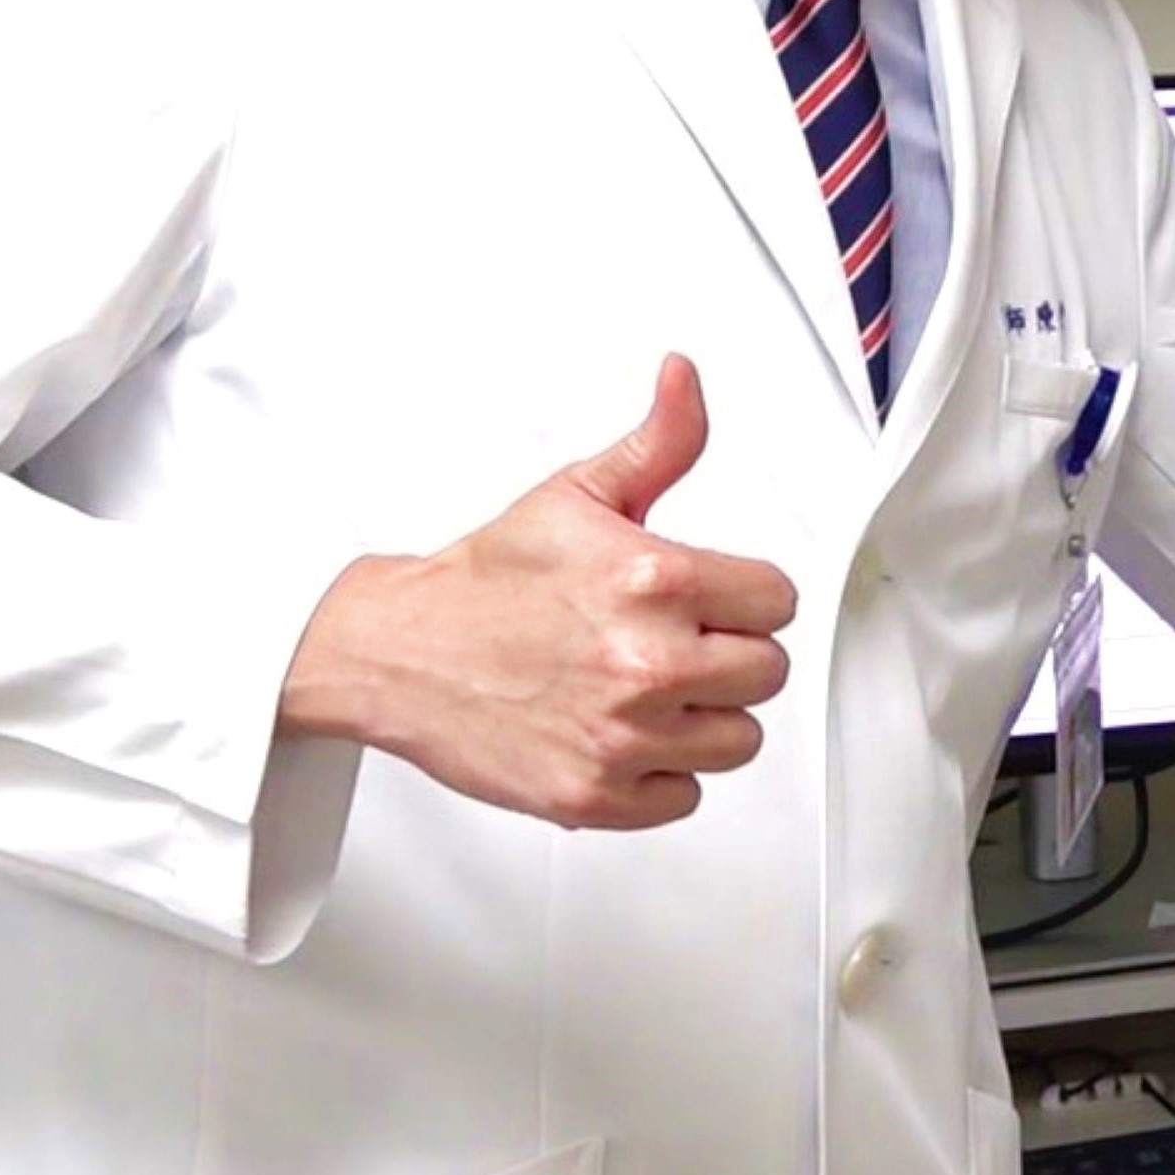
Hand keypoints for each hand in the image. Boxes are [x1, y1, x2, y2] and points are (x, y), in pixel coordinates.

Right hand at [277, 356, 800, 828]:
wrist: (395, 649)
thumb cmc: (486, 578)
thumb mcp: (578, 493)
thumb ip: (659, 443)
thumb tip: (685, 378)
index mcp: (655, 579)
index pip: (778, 602)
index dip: (747, 597)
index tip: (712, 599)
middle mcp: (647, 662)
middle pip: (769, 673)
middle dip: (731, 653)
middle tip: (677, 642)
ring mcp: (622, 735)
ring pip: (739, 739)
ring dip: (706, 717)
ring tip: (652, 689)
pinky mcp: (594, 795)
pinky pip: (686, 796)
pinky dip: (662, 773)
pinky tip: (624, 732)